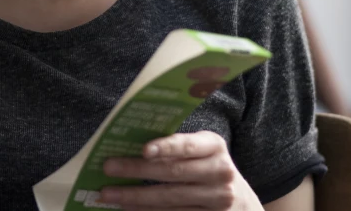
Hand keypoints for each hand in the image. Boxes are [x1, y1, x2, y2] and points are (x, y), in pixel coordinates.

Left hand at [100, 131, 262, 210]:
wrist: (243, 206)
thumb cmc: (211, 171)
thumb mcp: (205, 153)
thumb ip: (180, 147)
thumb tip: (132, 147)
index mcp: (215, 147)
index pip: (188, 146)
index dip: (166, 146)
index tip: (143, 149)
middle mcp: (220, 173)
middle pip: (173, 173)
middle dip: (137, 171)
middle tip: (108, 168)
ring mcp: (217, 201)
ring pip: (169, 200)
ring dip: (135, 198)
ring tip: (109, 194)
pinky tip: (129, 209)